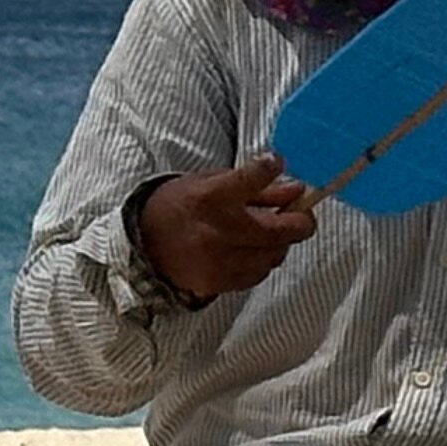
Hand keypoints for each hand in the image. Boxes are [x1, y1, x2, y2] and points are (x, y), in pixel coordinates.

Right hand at [135, 155, 316, 302]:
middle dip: (301, 222)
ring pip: (273, 255)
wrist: (143, 243)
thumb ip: (257, 187)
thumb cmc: (179, 207)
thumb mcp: (212, 183)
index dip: (270, 168)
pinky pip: (257, 274)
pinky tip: (254, 251)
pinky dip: (263, 261)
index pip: (252, 178)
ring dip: (281, 243)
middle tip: (303, 215)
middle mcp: (216, 230)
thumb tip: (296, 189)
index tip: (276, 163)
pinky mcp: (218, 282)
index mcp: (210, 198)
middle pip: (278, 230)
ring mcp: (218, 260)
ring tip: (273, 232)